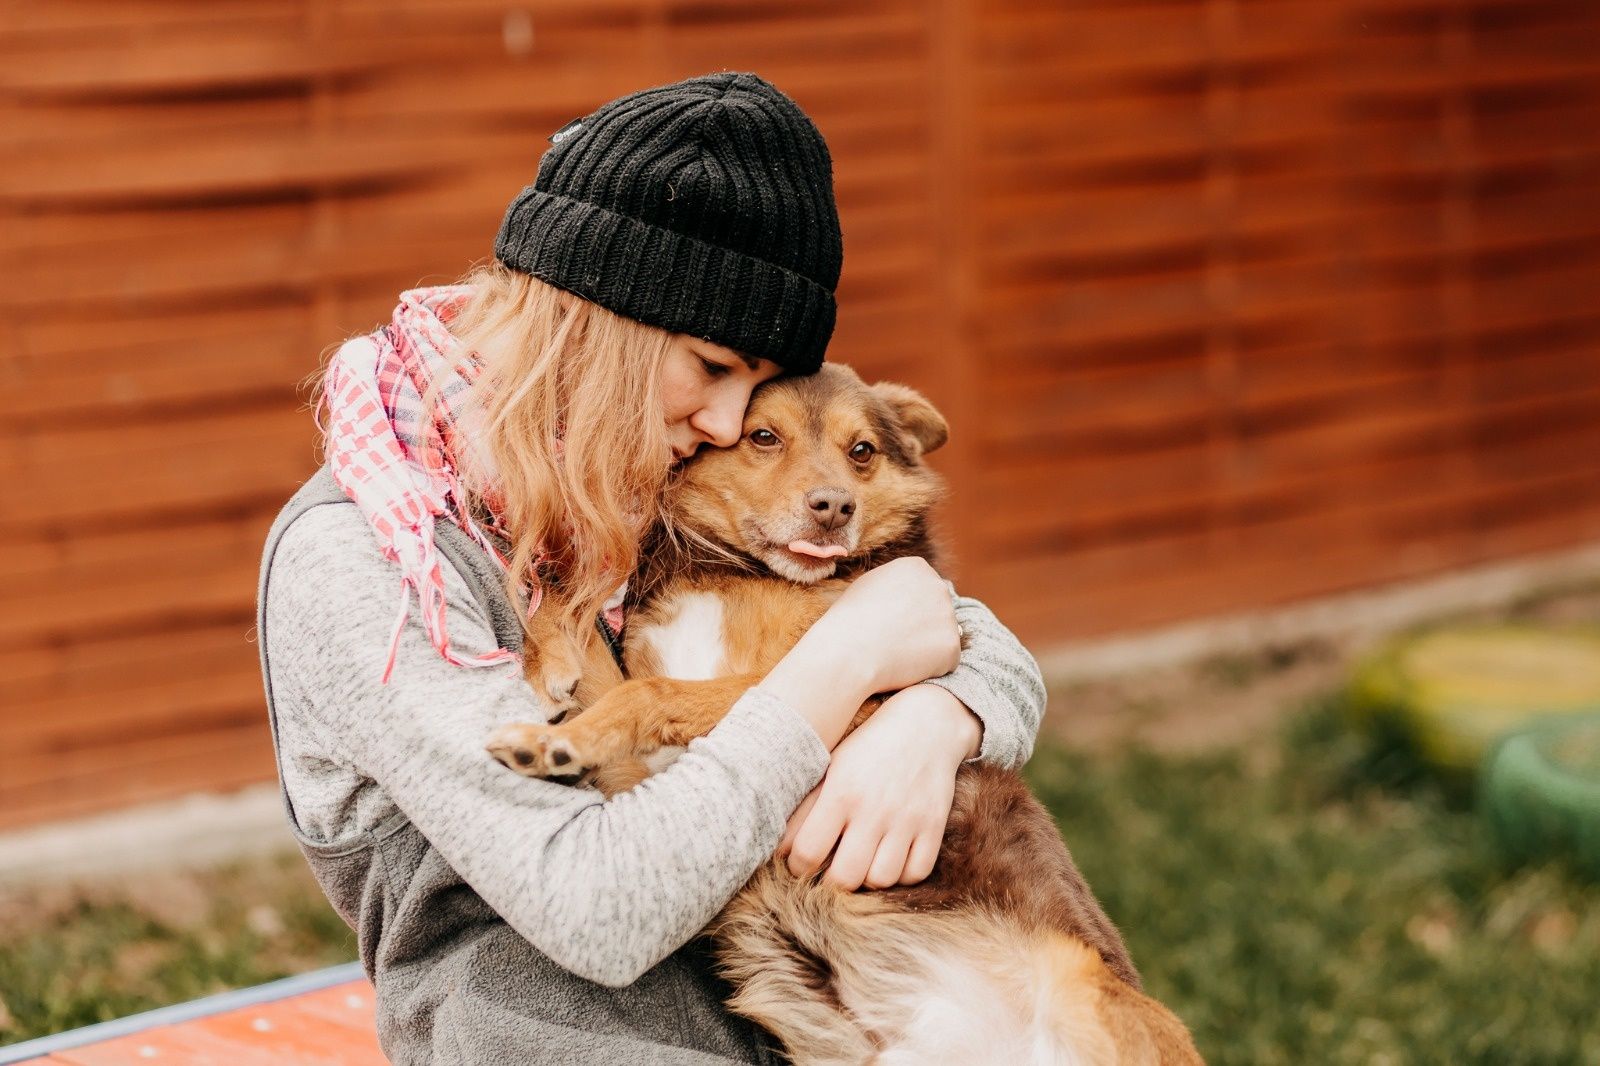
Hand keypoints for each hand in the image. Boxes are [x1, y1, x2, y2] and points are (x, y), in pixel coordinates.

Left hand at [777, 685, 977, 890]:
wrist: (926, 723)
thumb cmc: (868, 748)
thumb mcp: (832, 767)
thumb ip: (805, 808)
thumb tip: (778, 849)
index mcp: (841, 792)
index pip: (808, 852)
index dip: (798, 867)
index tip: (801, 863)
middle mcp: (874, 809)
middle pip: (845, 877)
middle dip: (833, 881)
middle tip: (832, 868)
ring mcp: (907, 819)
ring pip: (882, 879)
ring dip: (869, 878)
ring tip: (864, 862)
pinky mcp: (934, 825)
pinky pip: (916, 873)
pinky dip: (902, 875)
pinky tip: (892, 858)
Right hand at [813, 557, 960, 695]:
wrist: (848, 652)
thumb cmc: (849, 621)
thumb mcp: (868, 586)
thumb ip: (896, 584)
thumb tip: (910, 593)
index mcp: (916, 567)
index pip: (923, 589)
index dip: (906, 611)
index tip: (888, 621)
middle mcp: (938, 586)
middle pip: (936, 610)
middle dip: (920, 626)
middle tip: (892, 640)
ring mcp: (948, 616)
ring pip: (941, 636)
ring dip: (925, 647)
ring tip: (895, 653)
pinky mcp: (952, 646)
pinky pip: (945, 661)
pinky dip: (930, 668)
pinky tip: (905, 666)